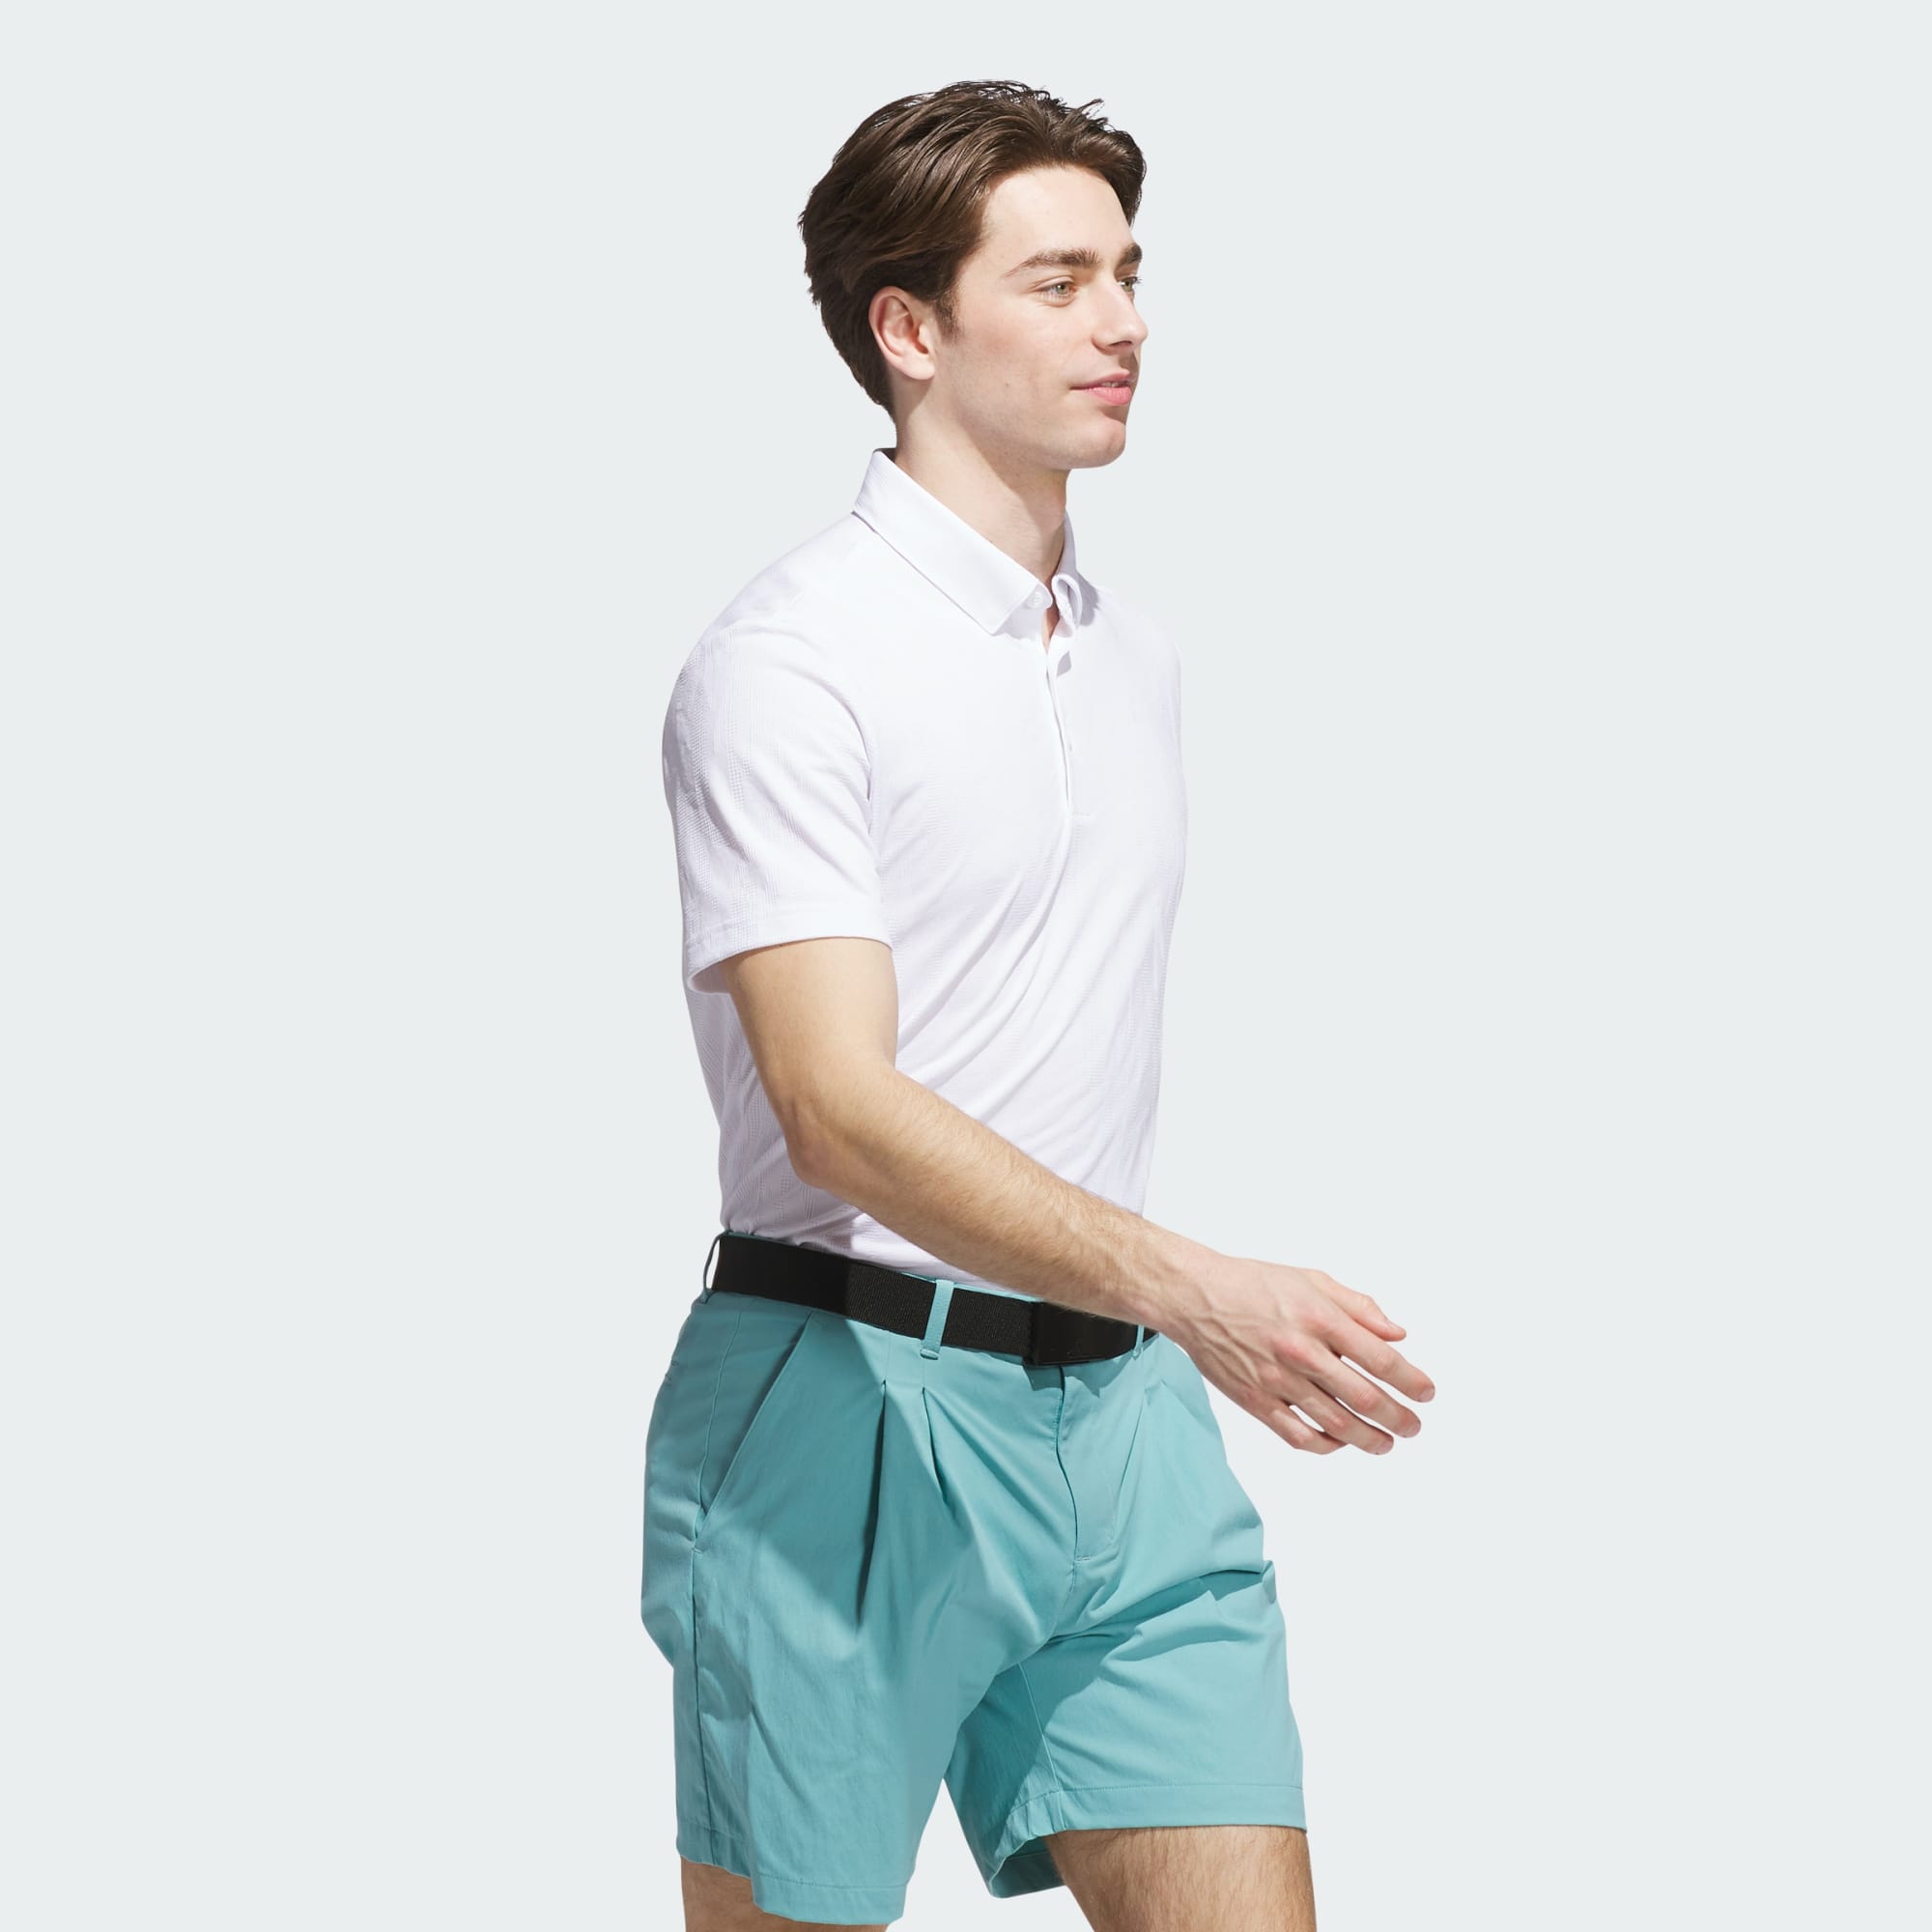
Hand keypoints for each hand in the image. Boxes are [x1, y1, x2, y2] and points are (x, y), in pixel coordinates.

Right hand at [1167, 1257, 1435, 1455]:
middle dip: (1398, 1418)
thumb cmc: (1253, 1285)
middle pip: (1364, 1398)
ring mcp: (1277, 1380)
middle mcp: (1302, 1352)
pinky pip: (1298, 1435)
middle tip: (1413, 1426)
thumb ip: (1358, 1307)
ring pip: (1336, 1424)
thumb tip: (1397, 1335)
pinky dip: (1326, 1445)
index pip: (1380, 1359)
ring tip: (1386, 1443)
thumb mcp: (1312, 1279)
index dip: (1411, 1381)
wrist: (1195, 1297)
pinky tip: (1340, 1443)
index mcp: (1320, 1318)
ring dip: (1369, 1439)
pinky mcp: (1255, 1401)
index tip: (1426, 1393)